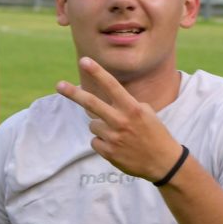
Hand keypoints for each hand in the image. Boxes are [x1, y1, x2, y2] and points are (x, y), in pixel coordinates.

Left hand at [56, 57, 183, 181]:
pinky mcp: (108, 153)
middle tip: (59, 85)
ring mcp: (113, 138)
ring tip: (119, 134)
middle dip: (73, 93)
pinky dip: (103, 143)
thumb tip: (107, 100)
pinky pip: (95, 141)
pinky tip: (118, 146)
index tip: (84, 61)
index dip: (97, 72)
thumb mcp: (147, 113)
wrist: (163, 163)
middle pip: (91, 104)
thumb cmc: (155, 134)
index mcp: (132, 108)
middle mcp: (121, 121)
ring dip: (101, 127)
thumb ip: (127, 104)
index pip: (112, 86)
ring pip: (93, 125)